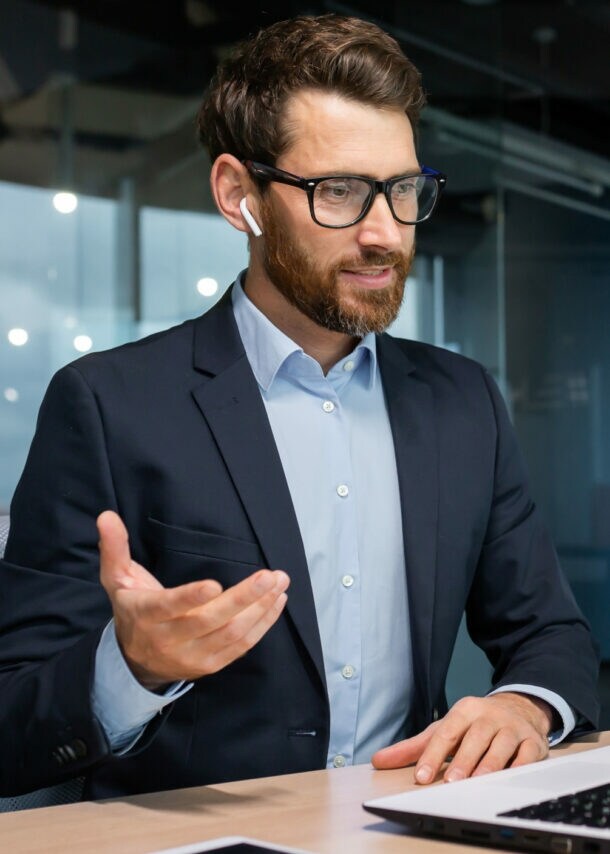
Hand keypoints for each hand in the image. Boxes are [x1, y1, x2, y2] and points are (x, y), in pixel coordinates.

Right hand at [97, 510, 289, 690]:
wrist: (135, 661)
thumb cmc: (131, 609)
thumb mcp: (116, 578)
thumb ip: (114, 547)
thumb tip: (106, 516)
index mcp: (147, 614)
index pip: (170, 607)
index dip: (191, 598)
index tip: (215, 585)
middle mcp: (170, 638)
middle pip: (211, 621)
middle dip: (244, 598)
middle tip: (270, 576)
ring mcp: (193, 655)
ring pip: (231, 634)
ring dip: (260, 609)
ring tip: (279, 583)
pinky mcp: (211, 665)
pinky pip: (241, 647)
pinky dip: (262, 625)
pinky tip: (276, 603)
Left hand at [371, 693, 553, 782]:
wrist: (519, 708)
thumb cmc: (475, 725)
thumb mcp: (444, 729)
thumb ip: (414, 747)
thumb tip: (379, 760)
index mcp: (465, 710)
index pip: (445, 733)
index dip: (433, 755)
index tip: (421, 776)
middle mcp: (489, 716)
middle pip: (474, 738)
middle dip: (463, 761)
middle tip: (450, 783)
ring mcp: (512, 728)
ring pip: (501, 746)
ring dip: (489, 765)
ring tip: (476, 784)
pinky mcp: (533, 742)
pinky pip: (528, 755)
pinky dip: (520, 767)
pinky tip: (509, 778)